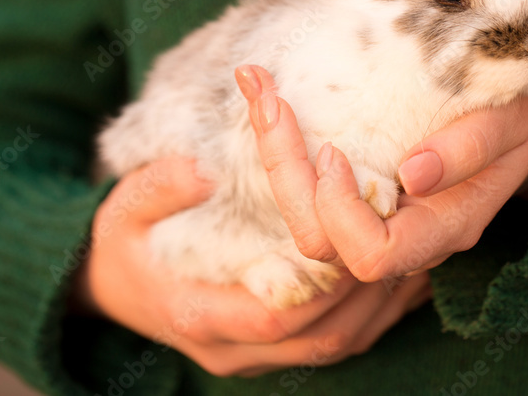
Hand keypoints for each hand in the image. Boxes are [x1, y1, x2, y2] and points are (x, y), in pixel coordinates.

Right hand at [71, 157, 431, 376]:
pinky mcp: (272, 351)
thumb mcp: (124, 206)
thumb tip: (204, 170)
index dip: (322, 282)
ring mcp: (254, 356)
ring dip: (382, 303)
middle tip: (406, 236)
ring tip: (418, 252)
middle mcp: (233, 348)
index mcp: (198, 315)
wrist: (108, 286)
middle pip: (320, 337)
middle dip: (368, 289)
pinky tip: (403, 274)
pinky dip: (374, 311)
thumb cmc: (123, 241)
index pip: (273, 316)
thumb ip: (160, 187)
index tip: (358, 233)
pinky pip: (336, 341)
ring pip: (336, 344)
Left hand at [235, 65, 527, 282]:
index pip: (373, 255)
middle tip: (270, 99)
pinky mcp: (362, 191)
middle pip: (320, 242)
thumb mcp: (511, 119)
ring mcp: (381, 215)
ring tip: (257, 85)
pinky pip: (309, 191)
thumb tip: (416, 175)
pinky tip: (266, 93)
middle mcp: (405, 233)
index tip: (333, 150)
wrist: (521, 111)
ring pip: (305, 221)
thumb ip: (473, 148)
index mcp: (445, 226)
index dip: (340, 212)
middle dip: (283, 174)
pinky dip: (280, 146)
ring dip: (272, 156)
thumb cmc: (519, 111)